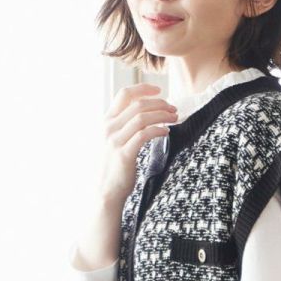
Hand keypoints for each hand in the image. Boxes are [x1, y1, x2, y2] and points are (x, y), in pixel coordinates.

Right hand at [95, 82, 178, 206]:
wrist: (106, 191)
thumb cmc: (115, 167)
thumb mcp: (115, 140)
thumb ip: (125, 126)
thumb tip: (144, 113)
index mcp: (107, 121)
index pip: (125, 94)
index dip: (143, 89)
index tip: (159, 90)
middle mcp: (109, 127)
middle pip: (138, 104)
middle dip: (159, 104)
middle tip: (173, 109)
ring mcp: (115, 140)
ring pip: (142, 117)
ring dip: (162, 115)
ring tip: (174, 118)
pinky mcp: (124, 154)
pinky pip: (144, 134)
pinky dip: (158, 130)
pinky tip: (166, 132)